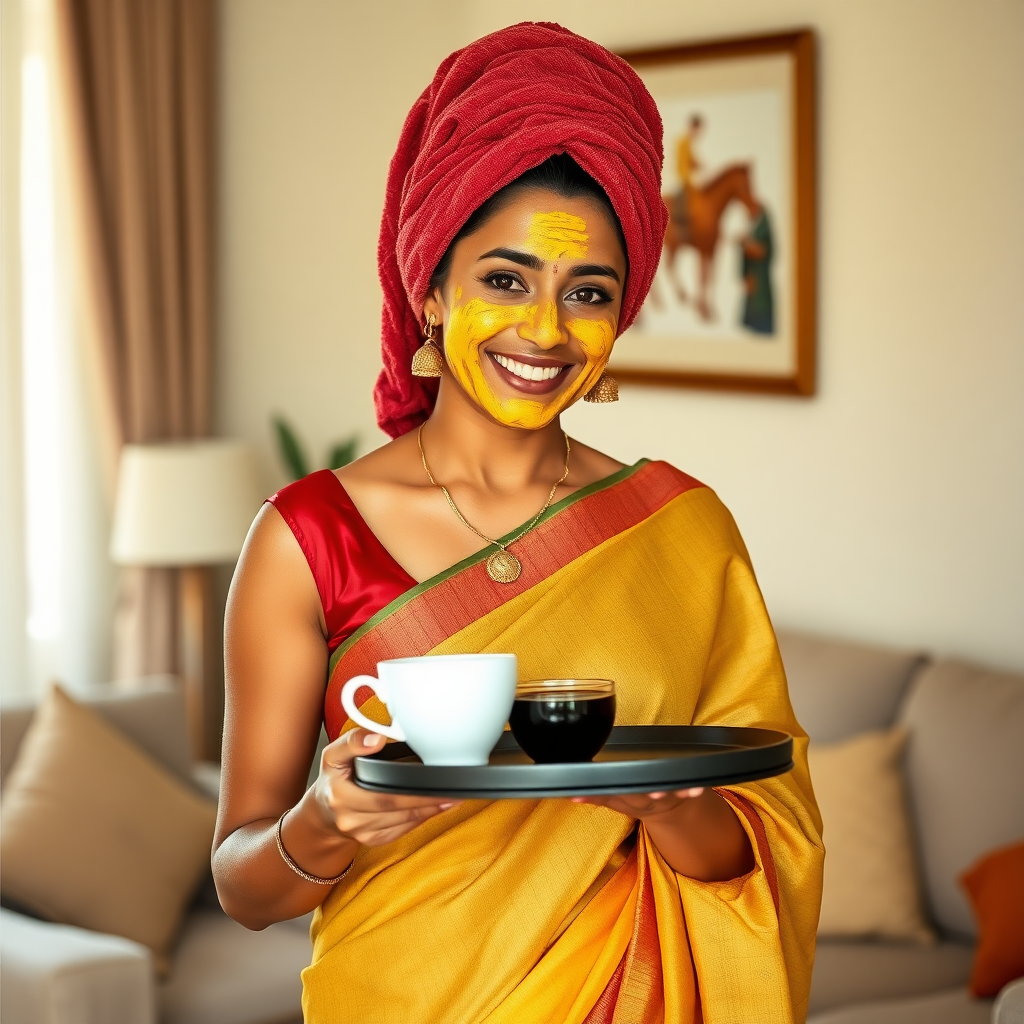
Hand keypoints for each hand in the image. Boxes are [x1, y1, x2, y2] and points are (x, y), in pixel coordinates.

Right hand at [311, 728, 459, 847]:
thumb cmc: (333, 779)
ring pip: (403, 822)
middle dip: (428, 802)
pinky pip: (402, 830)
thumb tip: (376, 738)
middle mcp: (351, 819)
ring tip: (451, 797)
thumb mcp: (333, 755)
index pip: (382, 796)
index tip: (435, 782)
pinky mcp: (373, 841)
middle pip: (398, 811)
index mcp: (341, 796)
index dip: (412, 792)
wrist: (324, 812)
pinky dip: (421, 819)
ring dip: (430, 811)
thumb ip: (352, 742)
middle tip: (453, 791)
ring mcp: (362, 834)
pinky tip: (435, 808)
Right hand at [571, 787, 704, 823]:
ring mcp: (668, 795)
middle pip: (646, 795)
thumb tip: (568, 792)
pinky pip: (691, 789)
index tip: (619, 790)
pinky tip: (699, 788)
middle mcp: (648, 799)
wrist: (671, 812)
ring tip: (677, 789)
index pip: (620, 795)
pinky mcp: (685, 790)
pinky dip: (695, 789)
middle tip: (652, 790)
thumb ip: (595, 795)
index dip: (617, 793)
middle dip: (650, 792)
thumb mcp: (616, 801)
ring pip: (670, 793)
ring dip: (674, 792)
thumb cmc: (639, 799)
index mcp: (630, 800)